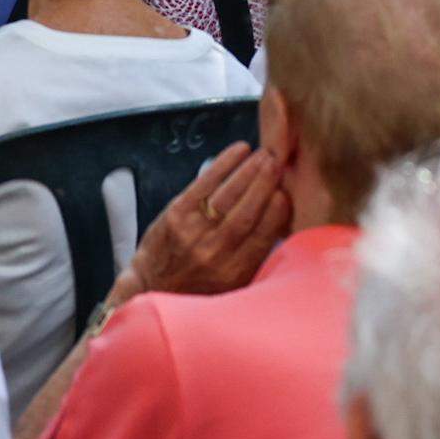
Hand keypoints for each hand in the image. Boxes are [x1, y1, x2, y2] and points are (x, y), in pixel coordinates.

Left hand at [110, 141, 288, 305]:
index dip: (277, 213)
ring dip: (248, 172)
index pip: (263, 238)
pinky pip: (203, 184)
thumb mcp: (235, 283)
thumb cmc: (198, 284)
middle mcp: (214, 254)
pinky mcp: (175, 215)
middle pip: (246, 212)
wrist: (152, 286)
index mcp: (234, 273)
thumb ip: (259, 255)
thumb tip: (283, 218)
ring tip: (264, 156)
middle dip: (265, 184)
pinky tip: (239, 152)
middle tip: (279, 164)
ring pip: (227, 196)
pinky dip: (223, 165)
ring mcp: (192, 232)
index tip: (287, 193)